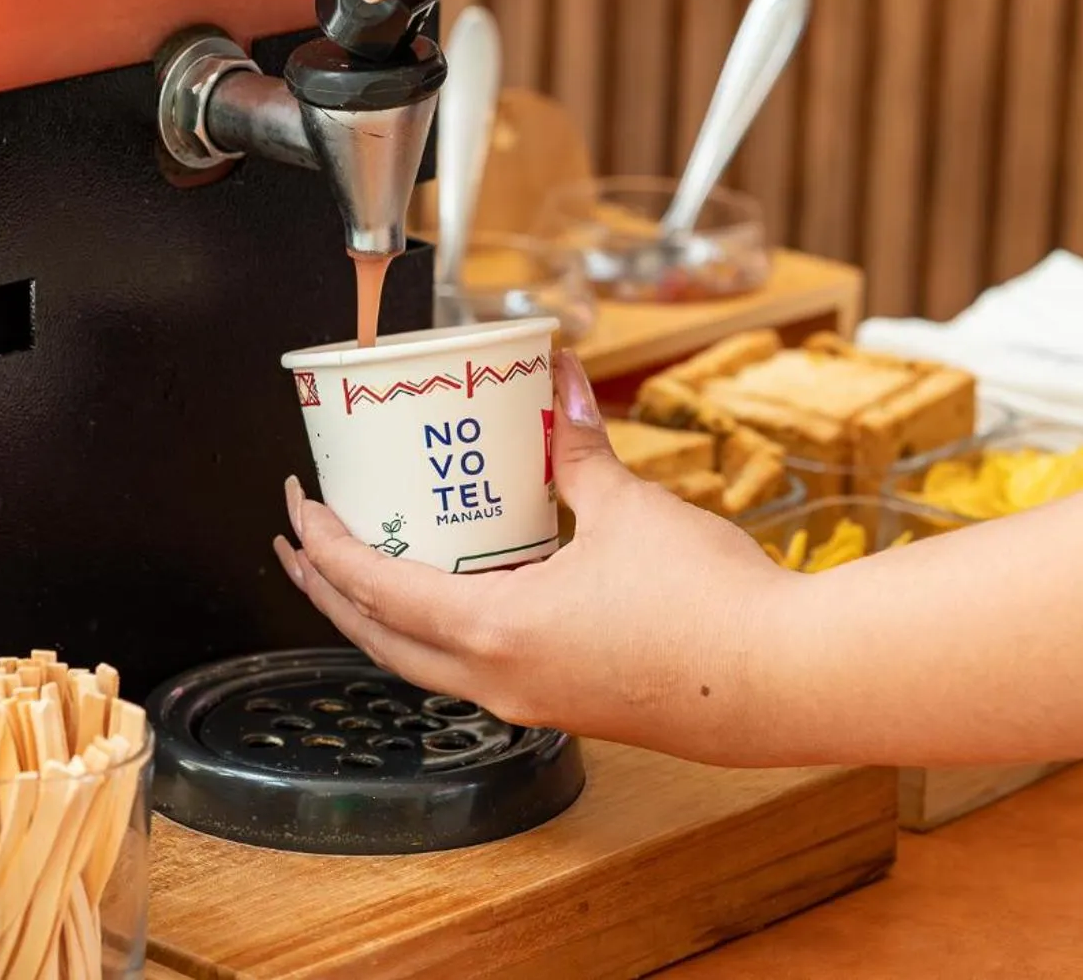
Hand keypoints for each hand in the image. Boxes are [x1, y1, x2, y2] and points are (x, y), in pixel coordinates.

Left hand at [272, 350, 795, 763]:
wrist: (783, 682)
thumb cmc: (708, 605)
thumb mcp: (629, 507)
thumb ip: (578, 446)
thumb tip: (560, 379)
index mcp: (493, 633)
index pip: (374, 590)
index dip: (325, 546)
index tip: (299, 507)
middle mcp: (499, 681)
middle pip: (379, 641)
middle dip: (329, 590)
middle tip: (300, 542)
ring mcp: (533, 700)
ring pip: (426, 664)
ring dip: (384, 616)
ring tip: (369, 565)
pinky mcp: (569, 705)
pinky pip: (479, 670)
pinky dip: (446, 631)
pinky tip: (467, 593)